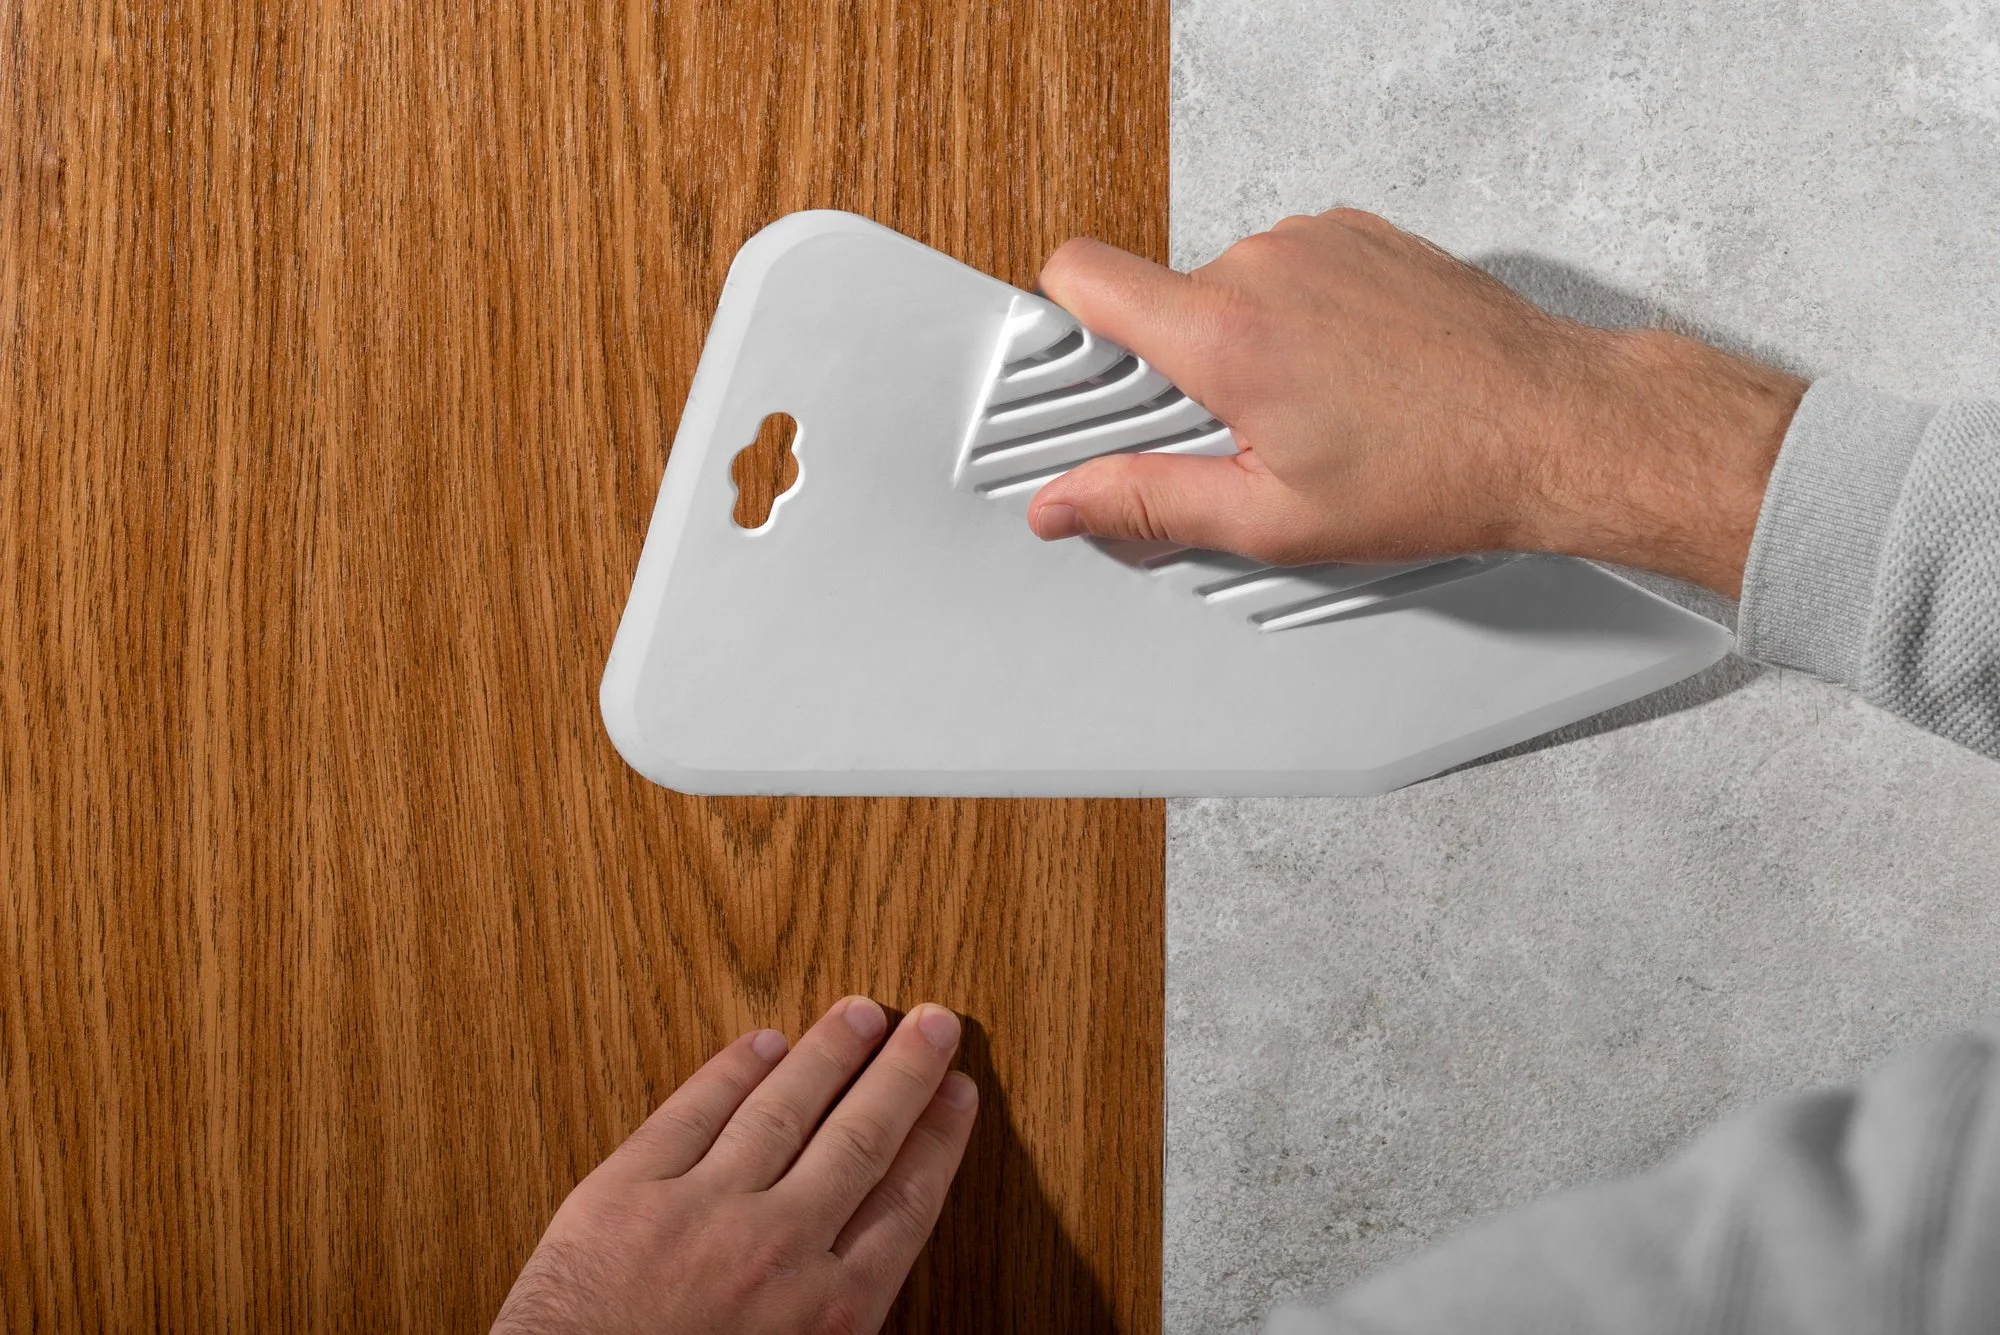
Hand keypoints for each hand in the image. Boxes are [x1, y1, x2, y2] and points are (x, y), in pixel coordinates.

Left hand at [492, 997, 976, 1334]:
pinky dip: (730, 1072)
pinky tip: (760, 1043)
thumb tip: (870, 1269)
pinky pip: (690, 1114)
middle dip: (905, 1074)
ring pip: (783, 1110)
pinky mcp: (627, 1194)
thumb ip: (841, 1319)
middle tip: (935, 1022)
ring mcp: (701, 1212)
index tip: (958, 1094)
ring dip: (828, 1054)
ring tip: (859, 1013)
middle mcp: (777, 1250)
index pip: (905, 1202)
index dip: (938, 1139)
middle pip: (861, 1138)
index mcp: (828, 1313)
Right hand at [1025, 209, 1806, 597]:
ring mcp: (1319, 239)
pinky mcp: (1362, 235)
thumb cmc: (1438, 472)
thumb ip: (1146, 504)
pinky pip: (1289, 271)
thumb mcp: (1271, 518)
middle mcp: (1266, 262)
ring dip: (1245, 346)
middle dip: (1178, 369)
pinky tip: (1346, 380)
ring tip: (1309, 414)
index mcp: (1226, 330)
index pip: (1080, 274)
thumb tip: (1065, 505)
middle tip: (1237, 436)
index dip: (1063, 326)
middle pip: (1159, 299)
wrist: (1555, 426)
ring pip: (1228, 288)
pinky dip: (1299, 321)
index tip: (1084, 380)